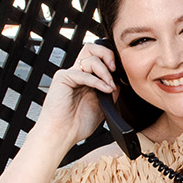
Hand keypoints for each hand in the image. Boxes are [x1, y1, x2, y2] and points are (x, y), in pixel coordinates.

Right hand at [36, 39, 121, 154]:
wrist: (63, 134)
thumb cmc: (77, 124)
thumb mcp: (103, 105)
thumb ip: (110, 90)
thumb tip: (119, 80)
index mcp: (86, 78)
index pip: (98, 56)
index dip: (110, 58)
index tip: (120, 71)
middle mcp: (77, 73)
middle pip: (91, 48)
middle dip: (107, 54)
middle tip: (114, 68)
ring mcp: (69, 74)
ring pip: (90, 58)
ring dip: (105, 71)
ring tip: (110, 86)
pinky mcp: (63, 78)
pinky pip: (84, 73)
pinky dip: (97, 81)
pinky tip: (104, 89)